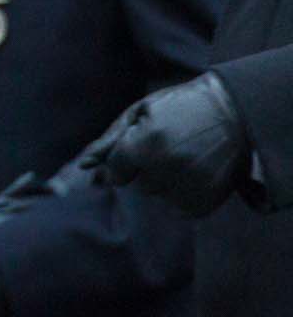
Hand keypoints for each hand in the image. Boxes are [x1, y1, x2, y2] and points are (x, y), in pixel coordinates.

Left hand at [81, 72, 250, 216]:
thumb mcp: (140, 113)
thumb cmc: (178, 107)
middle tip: (171, 145)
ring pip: (158, 196)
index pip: (115, 172)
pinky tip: (197, 171)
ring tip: (186, 156)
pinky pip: (179, 209)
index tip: (142, 147)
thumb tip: (83, 165)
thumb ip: (109, 141)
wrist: (234, 112)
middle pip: (137, 185)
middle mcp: (164, 169)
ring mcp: (187, 188)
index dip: (126, 160)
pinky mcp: (204, 204)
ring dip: (165, 181)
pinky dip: (183, 194)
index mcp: (143, 145)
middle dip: (147, 168)